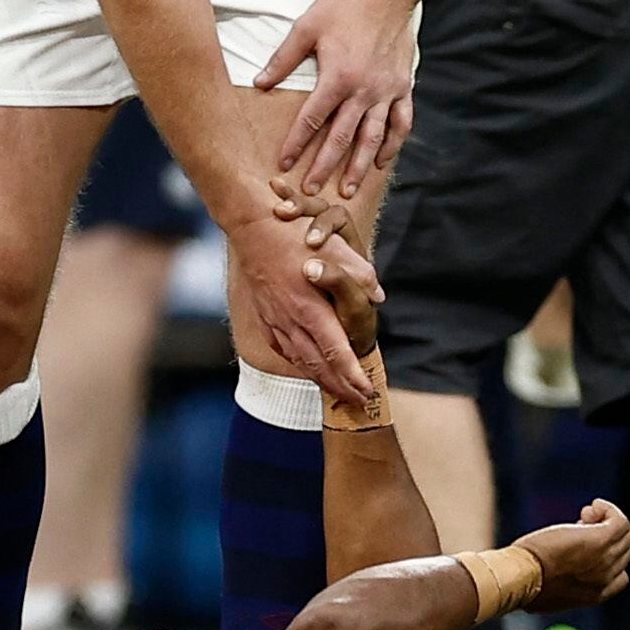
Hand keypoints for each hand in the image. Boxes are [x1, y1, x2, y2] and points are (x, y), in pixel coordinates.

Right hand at [226, 208, 381, 405]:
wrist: (251, 226)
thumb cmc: (294, 233)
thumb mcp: (333, 247)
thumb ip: (358, 272)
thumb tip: (377, 294)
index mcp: (310, 307)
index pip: (336, 352)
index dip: (353, 376)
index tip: (368, 392)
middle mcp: (291, 319)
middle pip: (318, 365)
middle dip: (340, 387)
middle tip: (359, 403)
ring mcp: (274, 319)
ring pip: (299, 359)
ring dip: (320, 379)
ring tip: (338, 391)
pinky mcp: (264, 315)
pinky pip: (282, 348)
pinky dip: (297, 362)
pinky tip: (305, 365)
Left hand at [255, 0, 416, 195]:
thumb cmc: (344, 7)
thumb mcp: (307, 27)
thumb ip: (283, 59)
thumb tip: (260, 83)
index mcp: (337, 78)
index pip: (311, 120)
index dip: (296, 144)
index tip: (283, 164)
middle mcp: (363, 92)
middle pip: (341, 138)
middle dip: (324, 167)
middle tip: (311, 191)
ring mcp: (386, 92)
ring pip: (372, 138)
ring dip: (359, 166)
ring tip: (349, 189)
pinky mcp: (403, 88)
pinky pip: (401, 123)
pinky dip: (392, 144)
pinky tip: (383, 161)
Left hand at [515, 499, 629, 608]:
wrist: (522, 577)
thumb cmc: (525, 581)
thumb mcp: (549, 592)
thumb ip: (564, 585)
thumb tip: (559, 571)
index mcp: (597, 595)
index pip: (620, 574)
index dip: (605, 555)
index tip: (582, 545)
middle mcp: (607, 579)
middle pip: (623, 550)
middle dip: (604, 534)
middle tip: (579, 525)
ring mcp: (606, 559)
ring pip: (626, 534)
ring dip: (607, 520)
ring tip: (584, 516)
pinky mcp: (600, 539)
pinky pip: (620, 521)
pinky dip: (609, 510)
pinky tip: (594, 505)